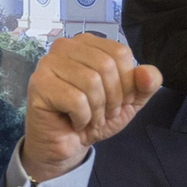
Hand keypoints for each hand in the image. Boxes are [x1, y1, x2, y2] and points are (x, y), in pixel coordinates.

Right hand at [23, 34, 161, 180]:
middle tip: (104, 114)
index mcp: (88, 43)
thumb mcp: (129, 101)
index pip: (120, 52)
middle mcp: (65, 46)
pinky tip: (74, 122)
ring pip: (90, 82)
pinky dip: (82, 118)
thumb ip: (145, 85)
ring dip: (97, 110)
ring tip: (91, 119)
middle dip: (113, 98)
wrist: (68, 144)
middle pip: (106, 65)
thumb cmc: (94, 117)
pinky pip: (75, 99)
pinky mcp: (39, 84)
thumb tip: (147, 72)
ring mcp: (48, 63)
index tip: (119, 101)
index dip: (127, 82)